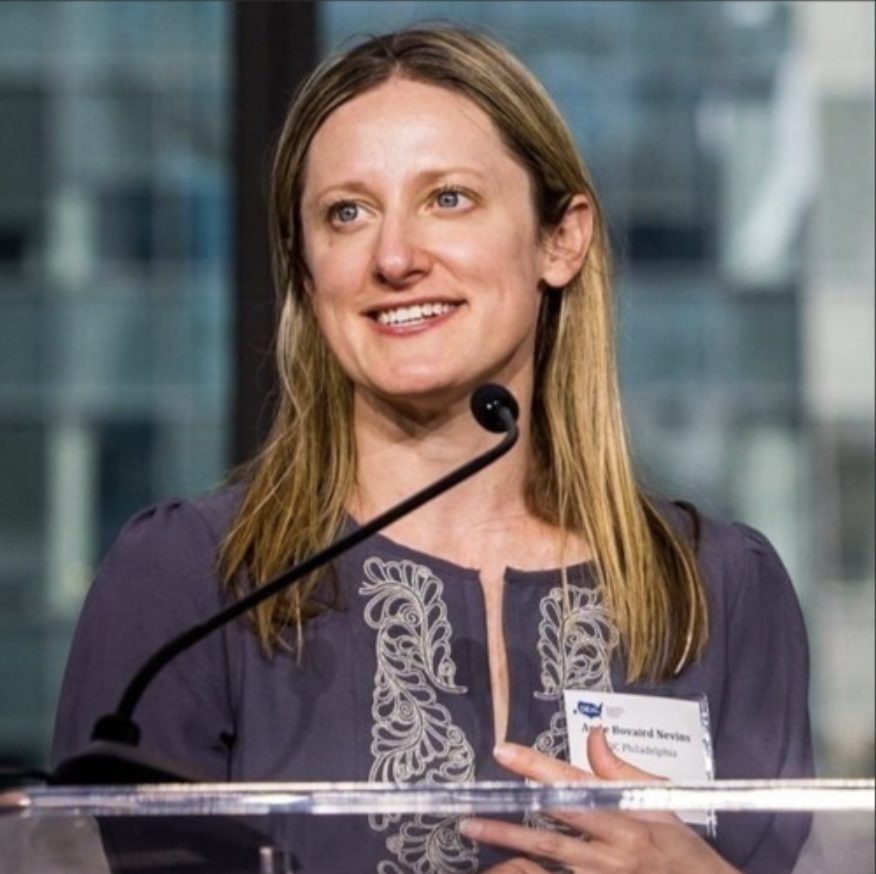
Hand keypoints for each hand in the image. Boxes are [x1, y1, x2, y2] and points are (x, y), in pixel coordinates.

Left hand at [461, 727, 738, 873]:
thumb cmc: (685, 853)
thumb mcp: (662, 806)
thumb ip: (620, 772)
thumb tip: (593, 733)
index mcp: (627, 822)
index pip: (573, 788)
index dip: (537, 768)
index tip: (504, 751)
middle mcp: (612, 855)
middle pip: (550, 838)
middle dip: (507, 828)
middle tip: (468, 817)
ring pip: (548, 870)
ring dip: (512, 861)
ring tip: (479, 851)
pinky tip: (505, 870)